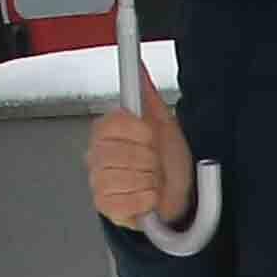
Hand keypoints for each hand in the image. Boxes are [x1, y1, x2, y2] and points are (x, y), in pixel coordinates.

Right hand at [84, 94, 191, 229]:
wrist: (179, 197)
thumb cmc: (169, 163)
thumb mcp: (165, 124)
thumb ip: (149, 96)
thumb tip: (140, 70)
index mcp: (107, 131)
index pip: (116, 123)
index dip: (141, 133)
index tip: (151, 138)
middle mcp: (98, 155)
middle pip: (124, 153)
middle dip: (150, 160)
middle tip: (154, 163)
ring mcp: (98, 180)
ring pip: (125, 177)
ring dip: (149, 181)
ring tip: (152, 180)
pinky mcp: (104, 205)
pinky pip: (125, 201)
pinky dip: (145, 201)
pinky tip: (146, 196)